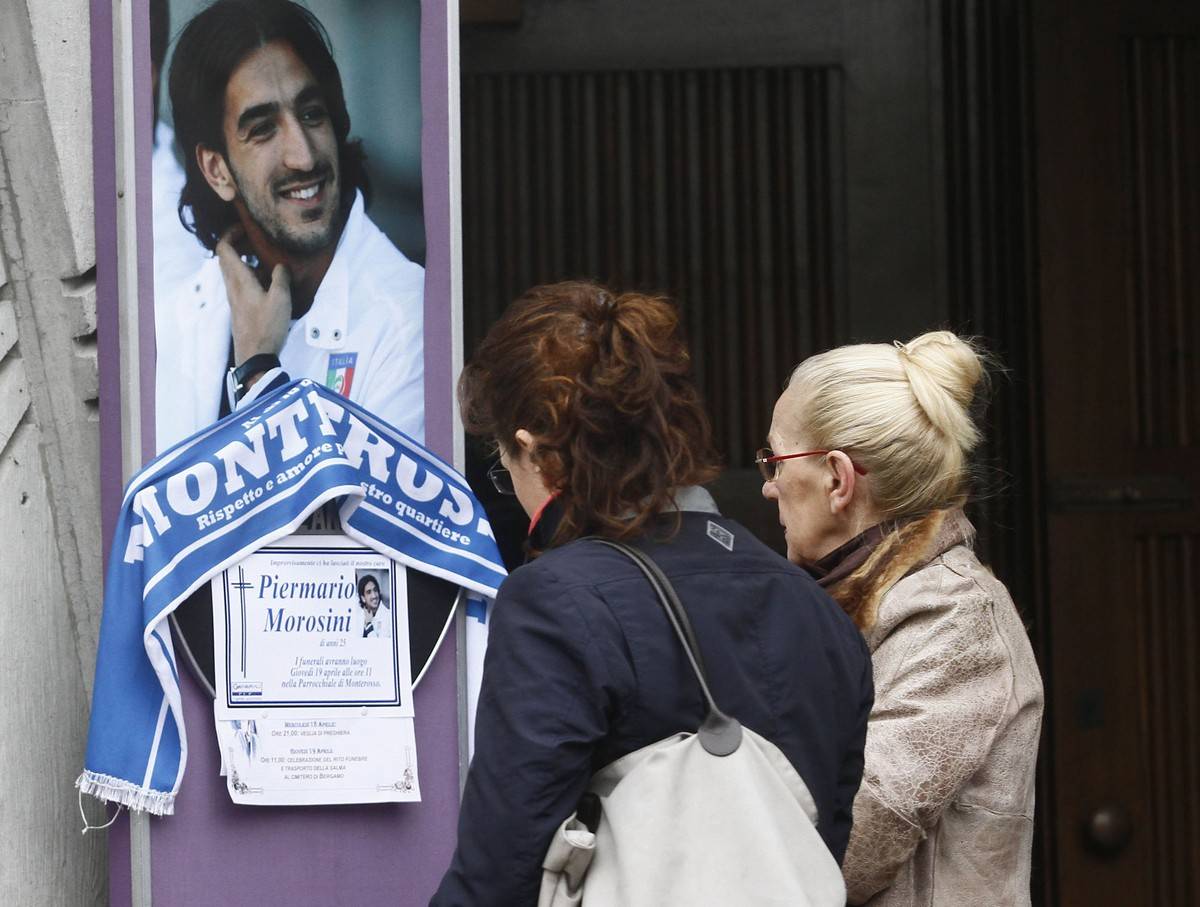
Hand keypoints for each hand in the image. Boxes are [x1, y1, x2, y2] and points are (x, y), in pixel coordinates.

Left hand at [216, 226, 291, 364]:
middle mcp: (232, 286)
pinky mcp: (240, 308)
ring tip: (268, 261)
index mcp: (239, 279)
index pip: (224, 248)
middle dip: (239, 245)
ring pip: (234, 271)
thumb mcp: (281, 300)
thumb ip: (280, 278)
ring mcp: (234, 298)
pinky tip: (268, 282)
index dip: (230, 233)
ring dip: (246, 261)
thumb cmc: (267, 327)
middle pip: (226, 258)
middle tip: (258, 241)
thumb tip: (280, 265)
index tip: (245, 228)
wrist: (255, 356)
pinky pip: (241, 284)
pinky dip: (251, 275)